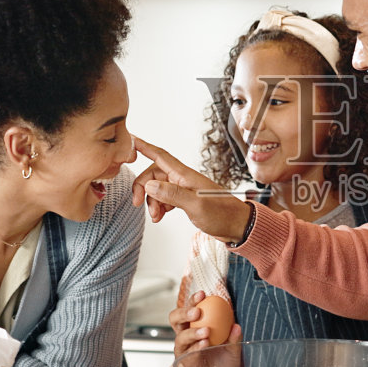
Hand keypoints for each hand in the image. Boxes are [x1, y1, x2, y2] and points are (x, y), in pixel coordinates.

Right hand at [131, 135, 251, 242]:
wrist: (237, 226)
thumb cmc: (222, 214)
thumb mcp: (196, 206)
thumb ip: (172, 194)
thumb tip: (150, 185)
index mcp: (186, 175)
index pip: (160, 156)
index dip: (144, 147)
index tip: (130, 139)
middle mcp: (183, 179)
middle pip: (153, 175)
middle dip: (143, 188)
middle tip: (137, 204)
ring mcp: (184, 189)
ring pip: (157, 188)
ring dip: (151, 201)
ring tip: (155, 216)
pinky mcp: (185, 200)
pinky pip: (165, 198)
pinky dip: (159, 206)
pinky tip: (161, 216)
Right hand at [170, 291, 248, 356]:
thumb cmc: (226, 363)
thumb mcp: (233, 348)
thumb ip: (234, 337)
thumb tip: (236, 326)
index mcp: (195, 326)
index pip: (190, 309)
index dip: (193, 300)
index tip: (202, 294)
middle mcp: (186, 336)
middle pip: (175, 319)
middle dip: (183, 312)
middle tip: (197, 311)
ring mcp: (184, 349)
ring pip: (180, 337)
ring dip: (192, 332)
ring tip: (206, 331)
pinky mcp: (185, 362)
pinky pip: (187, 352)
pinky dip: (196, 347)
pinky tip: (205, 343)